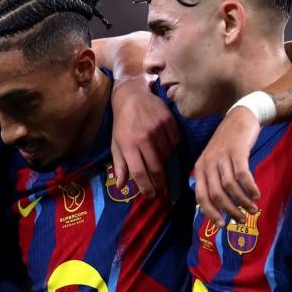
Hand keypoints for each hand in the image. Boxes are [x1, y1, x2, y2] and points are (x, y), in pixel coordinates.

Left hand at [111, 75, 179, 197]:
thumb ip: (119, 166)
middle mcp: (143, 138)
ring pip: (167, 155)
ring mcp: (157, 128)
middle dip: (160, 182)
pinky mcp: (168, 121)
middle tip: (161, 188)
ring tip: (159, 159)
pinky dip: (172, 147)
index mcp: (128, 145)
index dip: (146, 187)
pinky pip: (175, 142)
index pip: (139, 173)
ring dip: (165, 161)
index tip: (151, 195)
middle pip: (156, 168)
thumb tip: (121, 187)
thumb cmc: (122, 123)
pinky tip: (165, 144)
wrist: (132, 96)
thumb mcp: (116, 144)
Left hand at [194, 106, 260, 226]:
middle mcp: (208, 163)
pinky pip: (242, 175)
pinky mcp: (237, 151)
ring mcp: (222, 156)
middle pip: (216, 195)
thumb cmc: (229, 144)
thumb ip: (215, 180)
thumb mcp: (215, 161)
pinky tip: (256, 194)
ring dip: (243, 202)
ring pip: (230, 187)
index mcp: (200, 168)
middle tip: (242, 220)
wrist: (240, 116)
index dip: (211, 213)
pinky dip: (250, 187)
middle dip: (230, 211)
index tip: (223, 225)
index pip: (201, 197)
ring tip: (254, 209)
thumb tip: (223, 208)